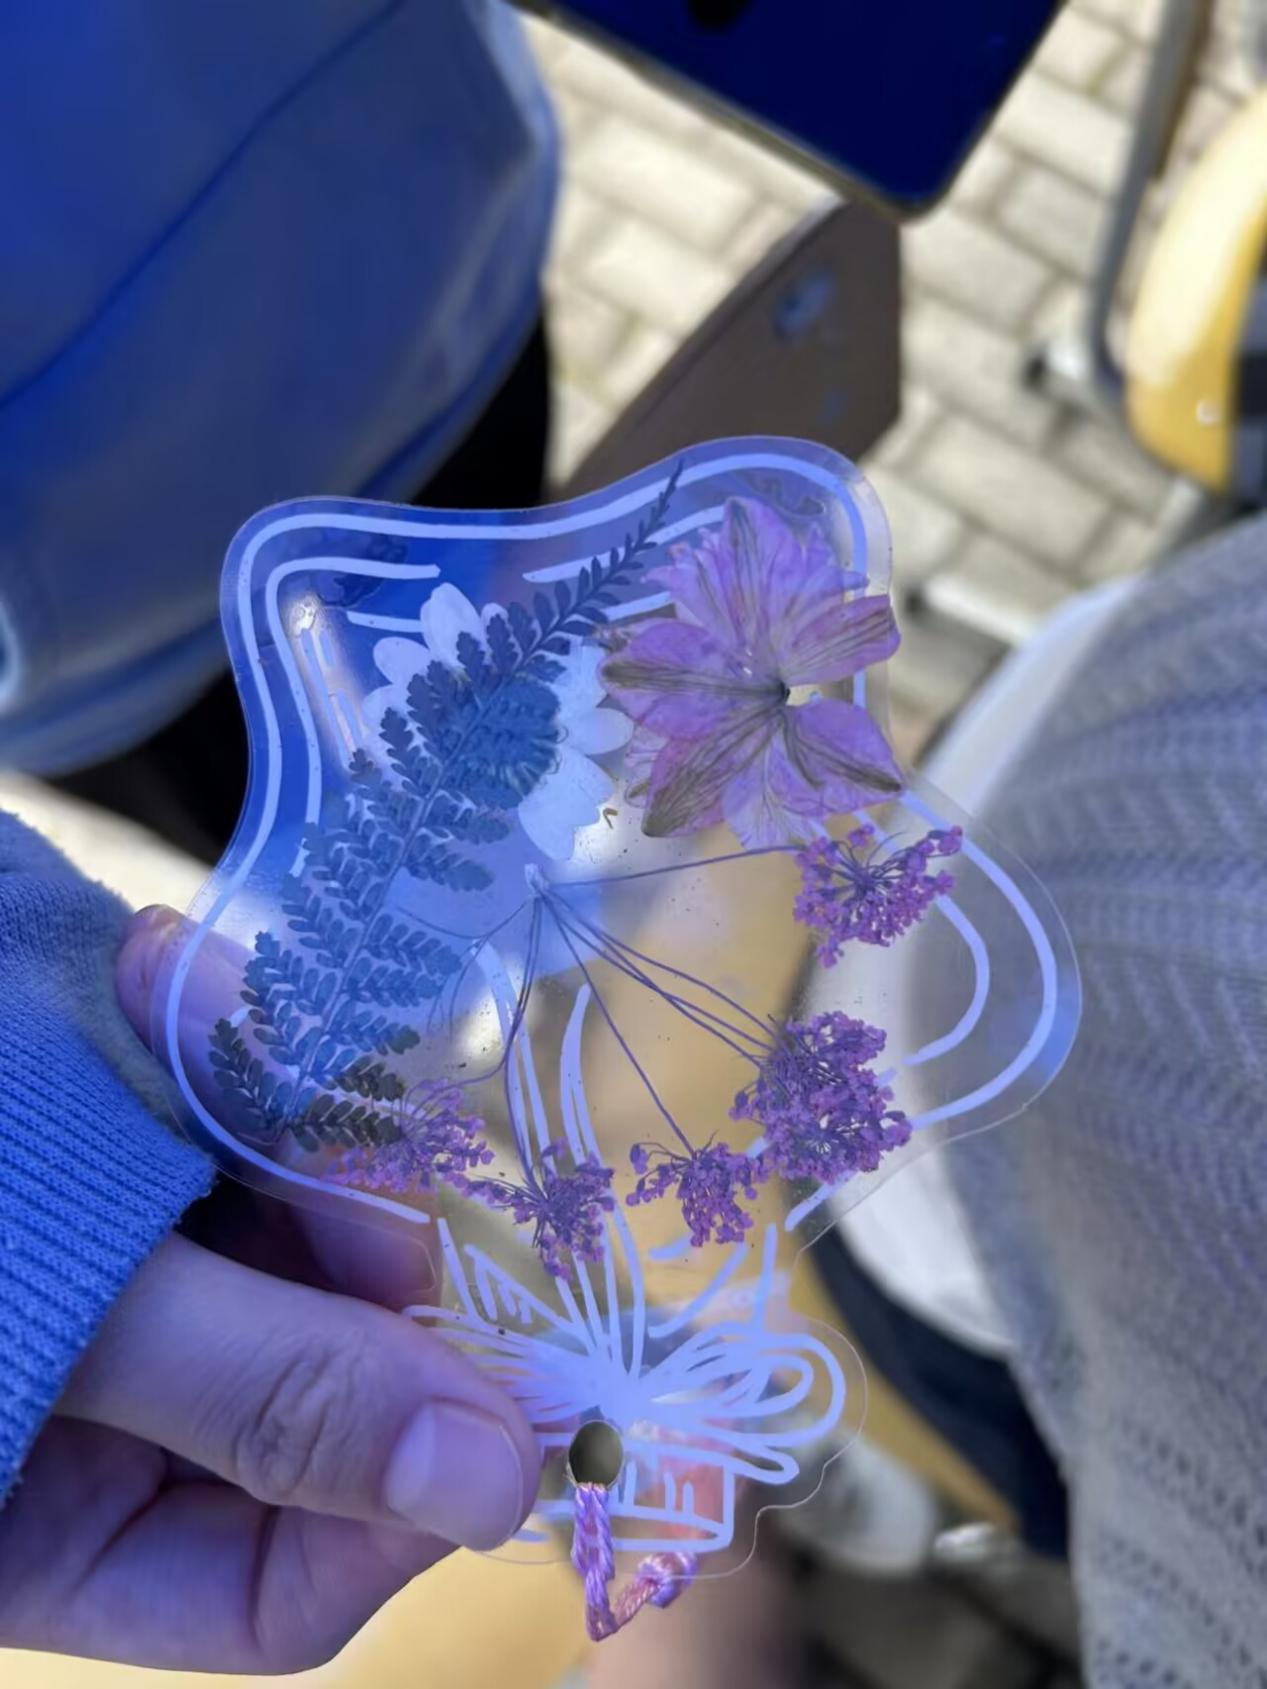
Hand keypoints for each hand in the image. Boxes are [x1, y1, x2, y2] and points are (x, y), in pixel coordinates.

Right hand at [0, 907, 539, 1673]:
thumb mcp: (45, 1309)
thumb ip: (266, 1395)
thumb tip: (501, 1484)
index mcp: (53, 1536)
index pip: (282, 1587)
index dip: (402, 1493)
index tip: (490, 1375)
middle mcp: (101, 1426)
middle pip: (318, 1388)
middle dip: (355, 1256)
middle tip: (359, 1143)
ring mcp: (113, 1281)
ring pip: (291, 1238)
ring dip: (287, 1122)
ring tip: (192, 1002)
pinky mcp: (117, 1154)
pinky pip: (231, 1130)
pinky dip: (225, 1054)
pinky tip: (160, 973)